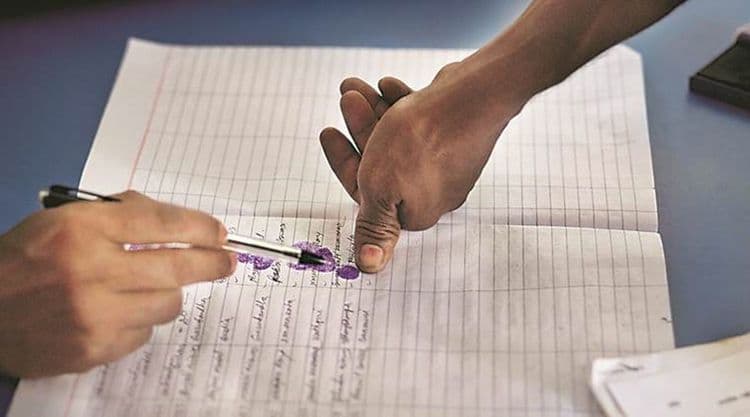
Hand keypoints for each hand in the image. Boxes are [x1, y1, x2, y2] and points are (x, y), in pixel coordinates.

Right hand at [0, 191, 235, 376]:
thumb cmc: (24, 259)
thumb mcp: (62, 220)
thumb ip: (118, 215)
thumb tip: (176, 224)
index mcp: (81, 230)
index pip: (159, 222)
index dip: (198, 227)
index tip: (219, 233)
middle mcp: (90, 271)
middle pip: (176, 267)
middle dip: (211, 263)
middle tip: (228, 261)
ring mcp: (93, 316)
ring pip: (167, 304)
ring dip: (166, 293)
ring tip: (146, 286)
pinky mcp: (93, 350)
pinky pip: (143, 333)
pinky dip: (139, 320)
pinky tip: (117, 312)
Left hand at [320, 60, 524, 272]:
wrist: (473, 96)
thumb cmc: (424, 141)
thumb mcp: (380, 186)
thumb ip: (373, 226)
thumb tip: (369, 266)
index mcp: (415, 211)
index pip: (368, 193)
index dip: (343, 161)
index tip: (328, 132)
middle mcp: (433, 190)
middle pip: (382, 161)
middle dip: (359, 128)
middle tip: (348, 98)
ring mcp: (446, 160)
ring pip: (398, 137)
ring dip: (374, 111)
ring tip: (359, 87)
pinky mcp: (456, 134)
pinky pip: (419, 122)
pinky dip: (400, 104)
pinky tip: (389, 87)